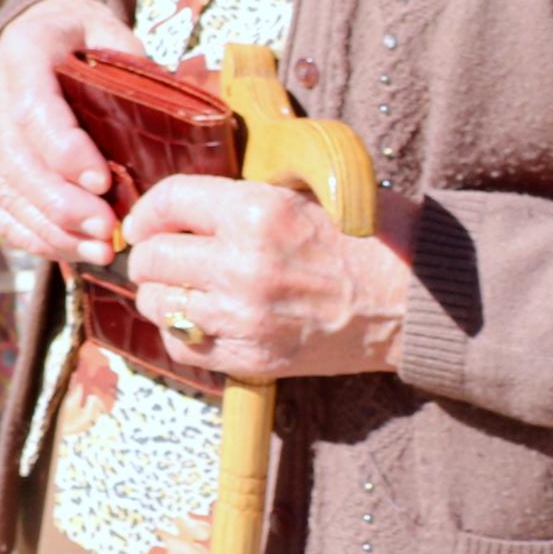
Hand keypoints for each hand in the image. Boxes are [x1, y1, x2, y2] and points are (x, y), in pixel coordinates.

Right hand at [0, 0, 139, 266]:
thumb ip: (128, 62)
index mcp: (21, 51)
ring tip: (101, 251)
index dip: (63, 149)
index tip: (102, 181)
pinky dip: (35, 238)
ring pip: (5, 192)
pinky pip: (0, 211)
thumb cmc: (83, 37)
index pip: (31, 108)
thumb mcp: (107, 30)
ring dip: (52, 229)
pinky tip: (74, 250)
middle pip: (14, 160)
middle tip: (107, 230)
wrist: (37, 33)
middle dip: (61, 203)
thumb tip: (163, 109)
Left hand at [119, 174, 420, 381]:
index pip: (170, 202)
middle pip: (153, 259)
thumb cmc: (363, 239)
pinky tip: (200, 320)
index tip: (140, 223)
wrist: (412, 302)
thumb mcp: (303, 192)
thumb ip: (240, 195)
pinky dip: (182, 334)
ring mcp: (248, 319)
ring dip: (161, 295)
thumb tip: (178, 204)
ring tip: (179, 288)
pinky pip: (185, 349)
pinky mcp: (255, 360)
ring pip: (159, 305)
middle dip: (150, 255)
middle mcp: (245, 266)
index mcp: (257, 212)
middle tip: (161, 256)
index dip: (145, 211)